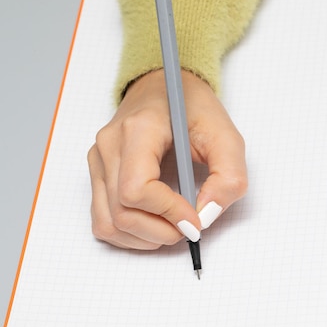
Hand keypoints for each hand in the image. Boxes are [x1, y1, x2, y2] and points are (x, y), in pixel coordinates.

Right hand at [87, 69, 246, 248]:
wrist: (166, 87)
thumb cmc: (194, 108)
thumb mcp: (226, 135)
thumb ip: (228, 176)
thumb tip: (208, 215)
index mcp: (139, 129)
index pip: (136, 190)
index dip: (169, 213)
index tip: (195, 219)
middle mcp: (110, 145)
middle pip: (121, 213)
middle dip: (161, 232)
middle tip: (190, 227)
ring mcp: (99, 161)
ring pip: (108, 224)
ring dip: (145, 239)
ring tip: (174, 226)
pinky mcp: (98, 174)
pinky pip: (103, 221)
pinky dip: (130, 234)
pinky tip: (155, 224)